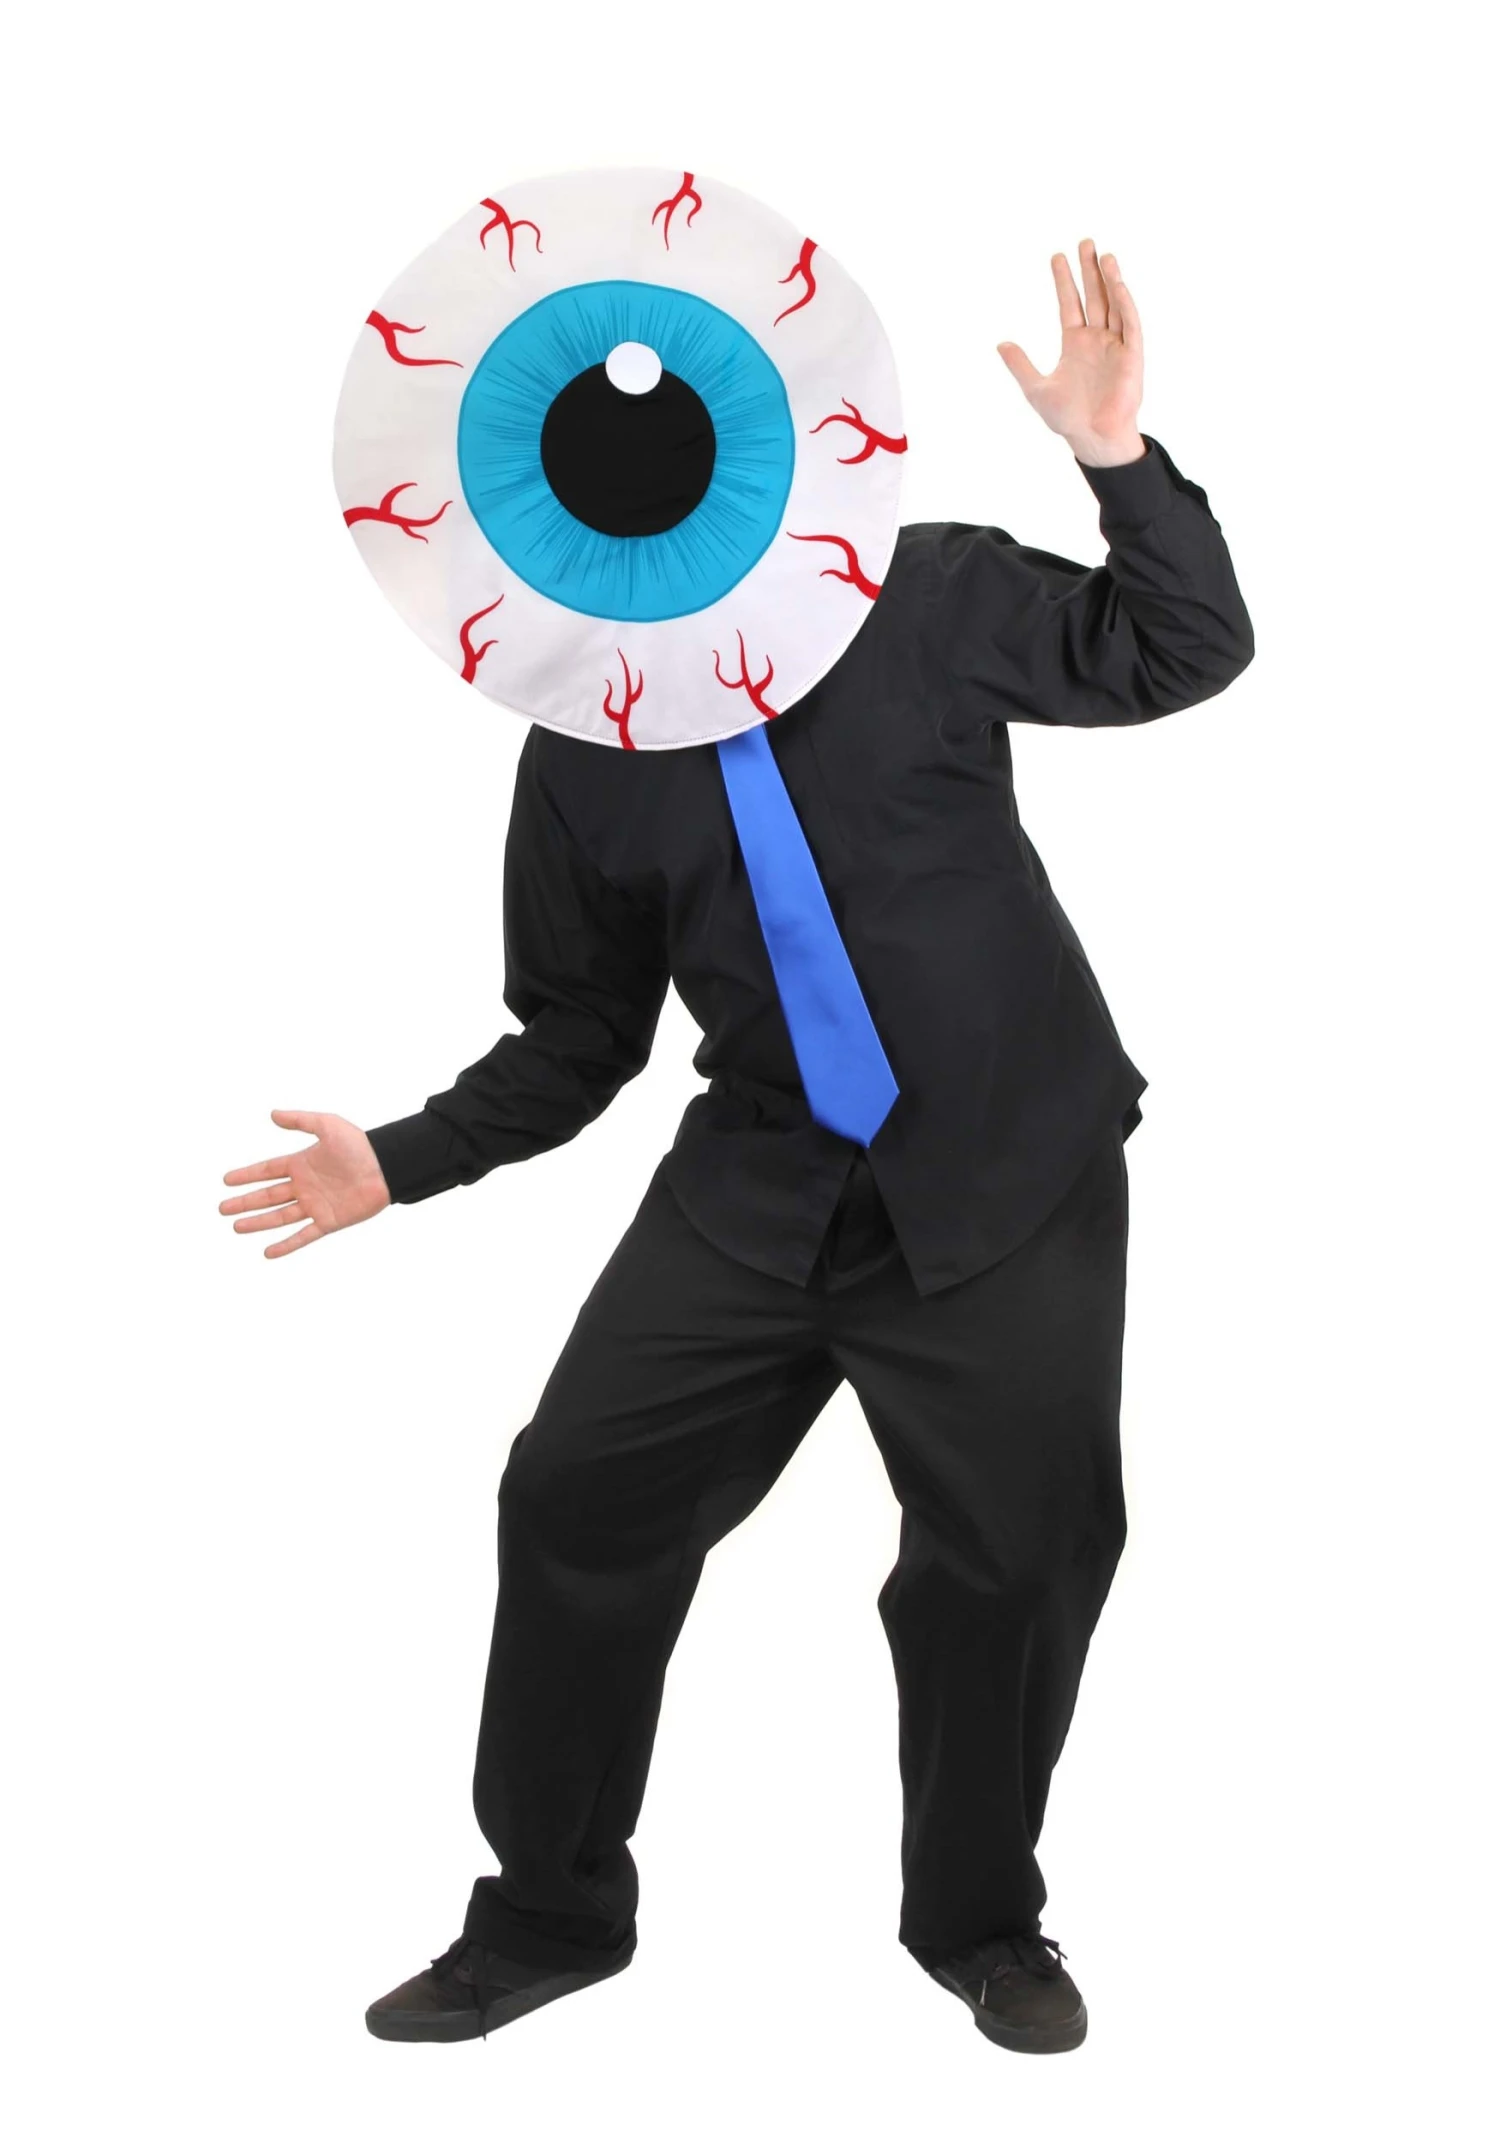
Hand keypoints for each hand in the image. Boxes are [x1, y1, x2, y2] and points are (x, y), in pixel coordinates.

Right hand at [220, 1109, 390, 1258]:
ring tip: (235, 1227)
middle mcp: (305, 1186)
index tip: (226, 1180)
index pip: (267, 1171)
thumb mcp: (327, 1125)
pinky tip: (268, 1252)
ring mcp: (315, 1205)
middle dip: (245, 1202)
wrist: (386, 1167)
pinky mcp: (328, 1221)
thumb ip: (300, 1121)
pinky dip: (286, 1245)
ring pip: (279, 1217)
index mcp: (302, 1164)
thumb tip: (272, 1114)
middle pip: (268, 1196)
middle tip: (222, 1208)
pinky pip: (303, 1236)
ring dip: (258, 1222)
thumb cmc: (360, 1145)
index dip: (247, 1175)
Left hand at [996, 238, 1145, 466]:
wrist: (1092, 438)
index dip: (1064, 281)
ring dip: (1109, 279)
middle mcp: (1097, 340)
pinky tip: (1117, 284)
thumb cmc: (1068, 419)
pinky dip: (1125, 303)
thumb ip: (1020, 365)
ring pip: (1113, 304)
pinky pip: (1130, 324)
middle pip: (1094, 296)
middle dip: (1089, 270)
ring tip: (1103, 254)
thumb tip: (1000, 344)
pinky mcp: (1132, 355)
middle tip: (1085, 242)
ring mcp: (1115, 345)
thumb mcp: (1036, 389)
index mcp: (1075, 344)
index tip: (1057, 256)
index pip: (1069, 304)